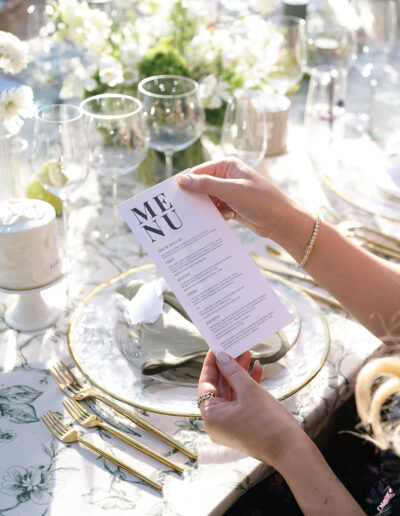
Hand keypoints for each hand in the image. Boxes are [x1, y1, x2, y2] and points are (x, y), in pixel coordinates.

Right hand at [178, 157, 299, 239]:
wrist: (282, 221)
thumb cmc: (260, 201)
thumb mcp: (231, 191)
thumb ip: (206, 185)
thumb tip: (182, 180)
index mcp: (227, 166)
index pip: (199, 172)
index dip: (186, 184)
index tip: (173, 197)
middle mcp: (228, 177)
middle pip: (202, 186)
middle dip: (194, 198)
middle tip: (181, 211)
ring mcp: (231, 192)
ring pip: (209, 200)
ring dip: (204, 209)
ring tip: (194, 220)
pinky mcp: (234, 207)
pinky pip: (217, 210)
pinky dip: (213, 216)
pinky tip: (208, 225)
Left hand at [198, 350, 306, 468]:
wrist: (291, 449)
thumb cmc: (268, 422)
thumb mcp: (249, 391)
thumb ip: (233, 371)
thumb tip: (221, 356)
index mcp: (211, 416)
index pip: (206, 383)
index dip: (212, 363)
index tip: (217, 347)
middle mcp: (216, 422)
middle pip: (219, 387)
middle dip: (229, 366)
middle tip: (235, 347)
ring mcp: (229, 425)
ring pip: (231, 393)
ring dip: (239, 374)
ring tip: (247, 353)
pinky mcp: (242, 425)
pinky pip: (240, 401)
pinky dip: (247, 387)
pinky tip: (257, 369)